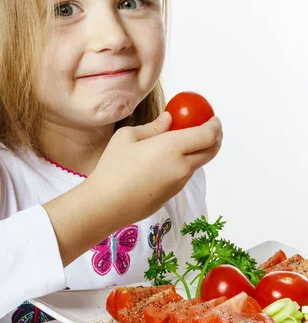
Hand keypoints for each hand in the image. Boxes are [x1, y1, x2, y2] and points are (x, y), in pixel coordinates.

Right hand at [43, 111, 221, 266]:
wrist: (106, 204)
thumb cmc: (113, 166)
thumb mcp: (127, 136)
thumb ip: (153, 127)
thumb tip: (169, 119)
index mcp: (172, 147)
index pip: (207, 135)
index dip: (215, 125)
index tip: (214, 119)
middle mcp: (181, 166)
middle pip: (211, 151)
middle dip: (216, 138)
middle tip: (211, 129)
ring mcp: (179, 183)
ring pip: (198, 164)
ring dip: (200, 151)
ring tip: (186, 142)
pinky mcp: (172, 195)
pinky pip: (185, 175)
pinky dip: (187, 163)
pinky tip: (169, 160)